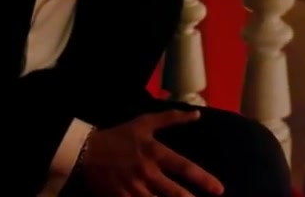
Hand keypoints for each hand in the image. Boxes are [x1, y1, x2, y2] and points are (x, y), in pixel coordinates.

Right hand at [77, 110, 223, 196]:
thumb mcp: (144, 123)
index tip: (219, 190)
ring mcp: (134, 188)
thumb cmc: (118, 136)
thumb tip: (197, 115)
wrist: (85, 152)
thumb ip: (171, 118)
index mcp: (154, 153)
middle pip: (175, 192)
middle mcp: (147, 172)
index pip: (184, 167)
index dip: (203, 179)